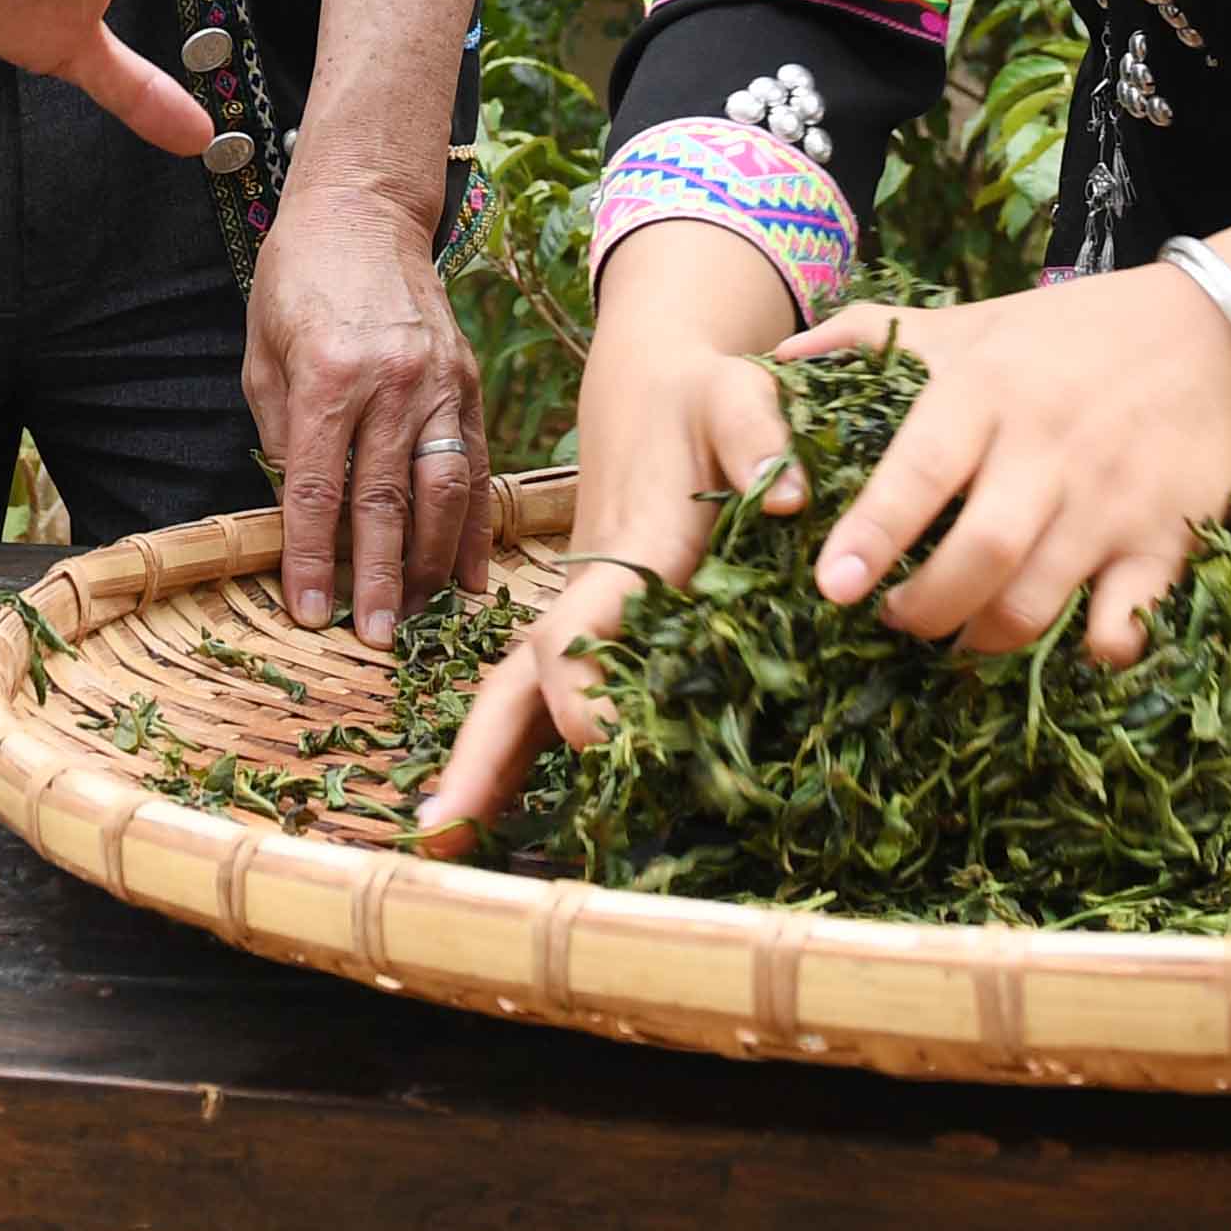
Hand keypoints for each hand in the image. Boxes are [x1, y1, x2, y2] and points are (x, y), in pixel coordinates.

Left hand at [244, 181, 487, 640]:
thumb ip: (281, 430)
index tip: (308, 613)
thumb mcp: (261, 351)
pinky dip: (475, 523)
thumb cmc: (297, 280)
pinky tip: (474, 573)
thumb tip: (301, 508)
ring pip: (443, 489)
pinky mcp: (466, 381)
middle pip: (386, 500)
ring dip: (435, 561)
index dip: (311, 558)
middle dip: (382, 578)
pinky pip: (475, 463)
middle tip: (378, 639)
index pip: (317, 488)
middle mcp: (389, 382)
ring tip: (424, 615)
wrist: (363, 211)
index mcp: (327, 376)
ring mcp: (437, 382)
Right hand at [412, 343, 793, 840]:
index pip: (580, 627)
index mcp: (626, 555)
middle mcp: (591, 599)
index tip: (594, 739)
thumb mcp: (738, 397)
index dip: (579, 683)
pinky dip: (519, 754)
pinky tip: (500, 814)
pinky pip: (548, 699)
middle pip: (519, 681)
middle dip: (481, 752)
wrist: (652, 387)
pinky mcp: (599, 631)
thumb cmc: (702, 396)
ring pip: (520, 698)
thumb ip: (761, 437)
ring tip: (446, 844)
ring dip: (484, 766)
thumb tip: (790, 499)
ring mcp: (586, 621)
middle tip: (441, 831)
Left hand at [785, 270, 1230, 662]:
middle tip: (895, 621)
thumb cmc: (1068, 333)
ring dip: (987, 637)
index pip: (919, 471)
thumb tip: (776, 360)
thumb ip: (870, 338)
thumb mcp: (971, 321)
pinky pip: (1127, 618)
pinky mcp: (1166, 538)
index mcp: (988, 392)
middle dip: (924, 609)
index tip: (832, 585)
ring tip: (959, 638)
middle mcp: (1046, 449)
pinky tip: (1072, 643)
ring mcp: (1109, 500)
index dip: (873, 533)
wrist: (1214, 329)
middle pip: (978, 554)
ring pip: (1038, 598)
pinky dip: (1096, 647)